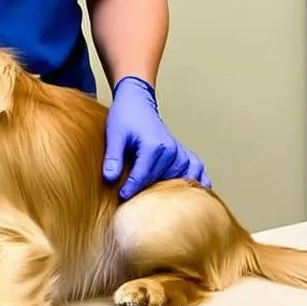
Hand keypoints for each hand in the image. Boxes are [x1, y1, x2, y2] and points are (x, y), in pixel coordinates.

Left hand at [102, 76, 209, 199]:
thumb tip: (109, 179)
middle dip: (147, 193)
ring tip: (157, 202)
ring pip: (177, 182)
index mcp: (154, 146)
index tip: (121, 197)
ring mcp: (180, 153)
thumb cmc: (125, 115)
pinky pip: (197, 172)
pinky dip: (195, 184)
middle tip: (136, 203)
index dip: (129, 190)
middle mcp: (171, 151)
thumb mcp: (114, 135)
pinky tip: (188, 196)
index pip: (142, 177)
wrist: (137, 101)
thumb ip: (113, 158)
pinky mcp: (184, 154)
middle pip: (159, 182)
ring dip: (168, 192)